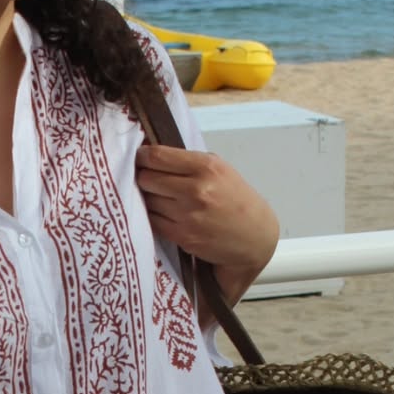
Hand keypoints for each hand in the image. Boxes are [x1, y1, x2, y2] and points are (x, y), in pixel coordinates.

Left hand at [136, 144, 278, 295]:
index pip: (158, 157)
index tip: (140, 158)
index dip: (142, 157)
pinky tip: (162, 213)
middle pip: (147, 179)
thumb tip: (154, 157)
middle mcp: (196, 190)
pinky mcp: (182, 236)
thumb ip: (189, 163)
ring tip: (159, 197)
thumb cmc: (236, 200)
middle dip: (144, 177)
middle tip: (147, 179)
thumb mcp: (220, 170)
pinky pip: (153, 221)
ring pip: (148, 201)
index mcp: (206, 167)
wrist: (253, 236)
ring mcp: (187, 215)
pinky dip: (153, 216)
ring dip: (148, 198)